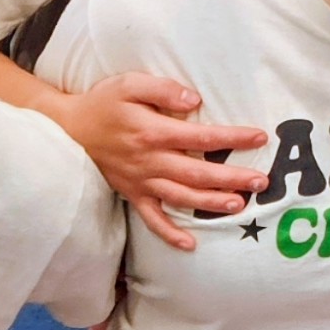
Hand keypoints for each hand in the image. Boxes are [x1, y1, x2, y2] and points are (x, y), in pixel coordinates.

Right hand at [61, 73, 267, 247]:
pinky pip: (152, 219)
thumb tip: (195, 100)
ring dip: (210, 203)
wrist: (67, 130)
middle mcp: (149, 161)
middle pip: (197, 173)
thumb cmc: (103, 104)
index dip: (233, 139)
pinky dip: (169, 234)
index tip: (259, 138)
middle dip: (232, 177)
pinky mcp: (131, 194)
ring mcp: (140, 182)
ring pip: (181, 197)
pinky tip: (190, 244)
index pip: (202, 137)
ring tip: (238, 205)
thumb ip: (162, 89)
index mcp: (153, 132)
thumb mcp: (128, 84)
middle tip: (261, 181)